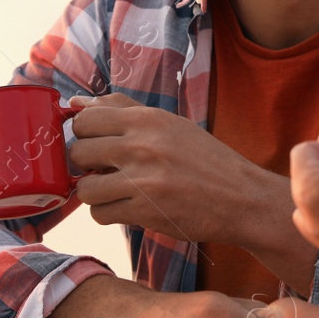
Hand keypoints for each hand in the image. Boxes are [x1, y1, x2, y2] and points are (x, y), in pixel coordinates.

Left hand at [67, 93, 269, 246]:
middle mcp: (142, 145)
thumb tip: (76, 103)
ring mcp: (143, 179)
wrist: (242, 197)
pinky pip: (100, 214)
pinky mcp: (145, 210)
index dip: (85, 135)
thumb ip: (123, 109)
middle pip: (78, 153)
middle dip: (88, 165)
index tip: (98, 146)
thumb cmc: (205, 160)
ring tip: (116, 192)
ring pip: (85, 189)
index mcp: (147, 118)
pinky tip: (128, 207)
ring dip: (96, 194)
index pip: (84, 120)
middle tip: (108, 171)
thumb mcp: (170, 123)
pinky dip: (109, 214)